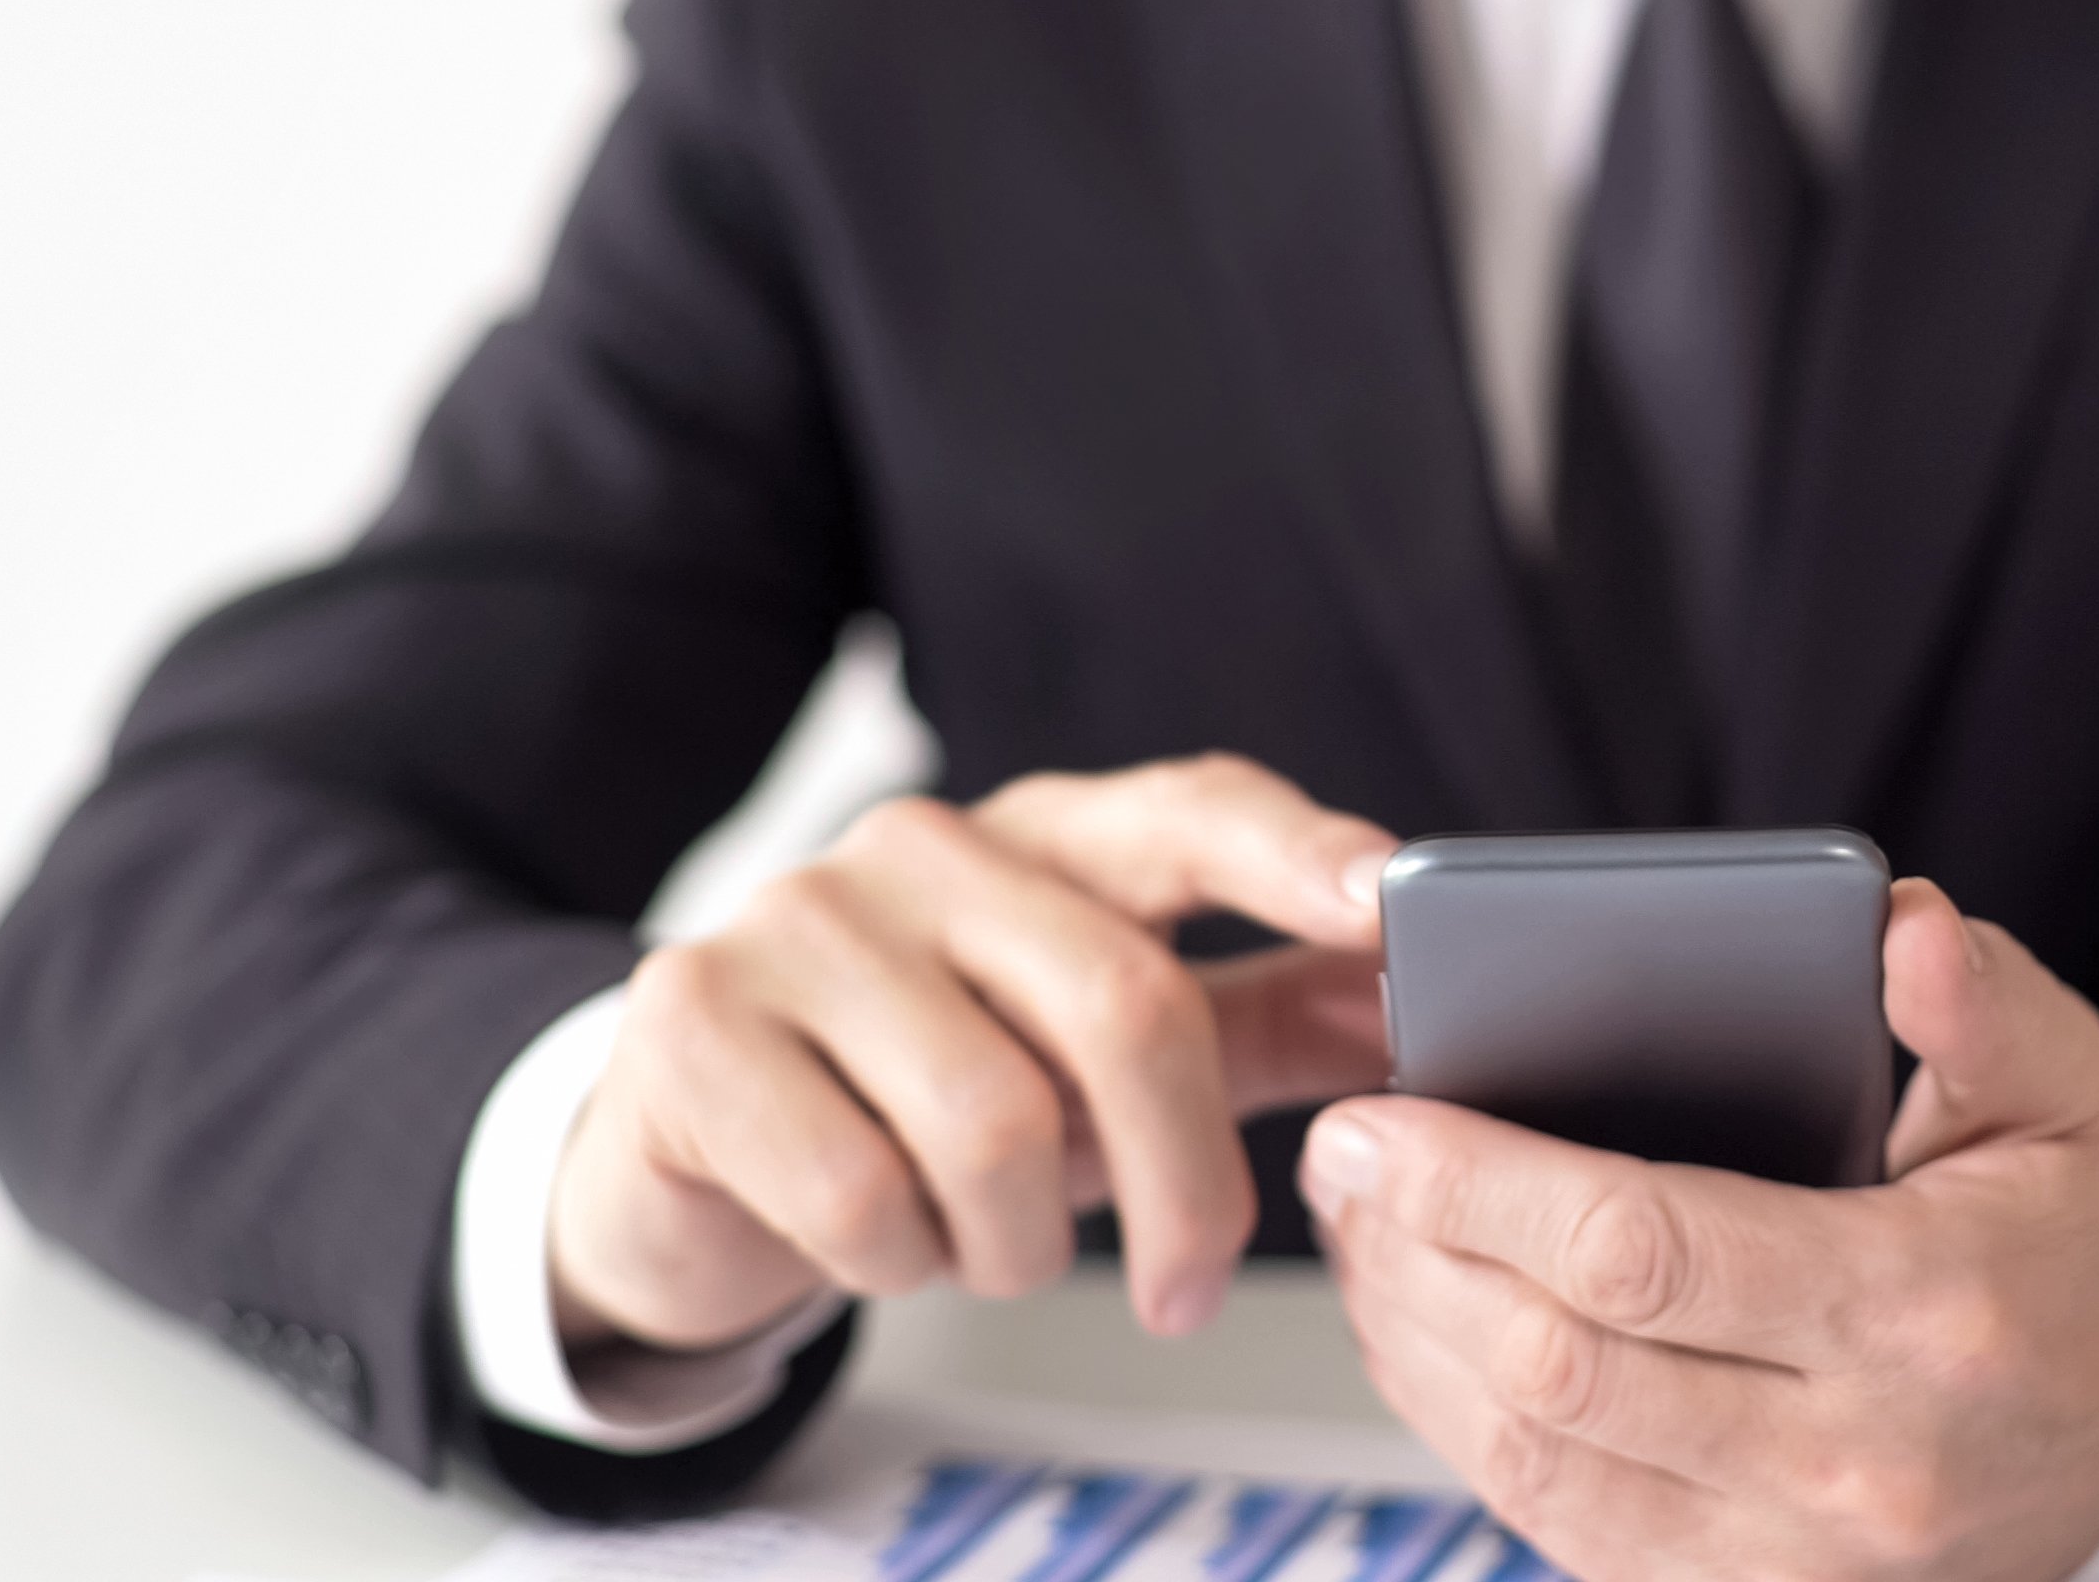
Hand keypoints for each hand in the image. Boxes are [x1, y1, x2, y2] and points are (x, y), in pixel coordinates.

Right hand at [551, 753, 1394, 1351]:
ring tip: (987, 1242)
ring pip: (991, 1125)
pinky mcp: (691, 1021)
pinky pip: (858, 1191)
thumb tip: (1406, 1007)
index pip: (1188, 808)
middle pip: (1121, 1004)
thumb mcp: (1103, 1058)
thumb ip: (1260, 1019)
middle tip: (1189, 1290)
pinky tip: (883, 1239)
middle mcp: (921, 848)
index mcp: (1045, 835)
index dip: (1291, 849)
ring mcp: (795, 920)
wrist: (693, 1162)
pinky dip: (899, 1260)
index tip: (1386, 895)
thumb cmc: (934, 1097)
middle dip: (1183, 1183)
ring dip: (1015, 1240)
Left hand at [1300, 880, 2098, 1581]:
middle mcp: (1852, 1461)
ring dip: (1415, 1341)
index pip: (1649, 1249)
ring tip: (1359, 1233)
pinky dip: (1463, 1426)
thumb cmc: (2067, 1249)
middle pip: (1563, 1362)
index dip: (1485, 1185)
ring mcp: (1789, 1557)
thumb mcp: (2071, 1100)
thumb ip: (1986, 1010)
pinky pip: (1555, 1524)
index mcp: (1923, 1310)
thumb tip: (1902, 929)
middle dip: (1418, 1252)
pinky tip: (1423, 1330)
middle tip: (1341, 1155)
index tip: (1381, 1119)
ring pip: (1534, 1459)